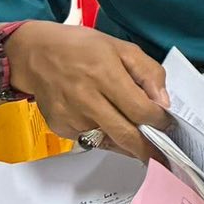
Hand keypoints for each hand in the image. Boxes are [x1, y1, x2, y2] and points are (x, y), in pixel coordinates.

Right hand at [6, 22, 169, 157]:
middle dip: (148, 149)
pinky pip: (91, 139)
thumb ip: (148, 72)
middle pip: (126, 135)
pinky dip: (104, 135)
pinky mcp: (62, 128)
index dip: (159, 121)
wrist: (35, 55)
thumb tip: (162, 102)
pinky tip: (103, 119)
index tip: (168, 125)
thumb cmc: (79, 48)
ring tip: (138, 138)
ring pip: (110, 140)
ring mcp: (73, 117)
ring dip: (127, 143)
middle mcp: (88, 99)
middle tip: (162, 155)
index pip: (141, 109)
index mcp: (105, 75)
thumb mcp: (121, 48)